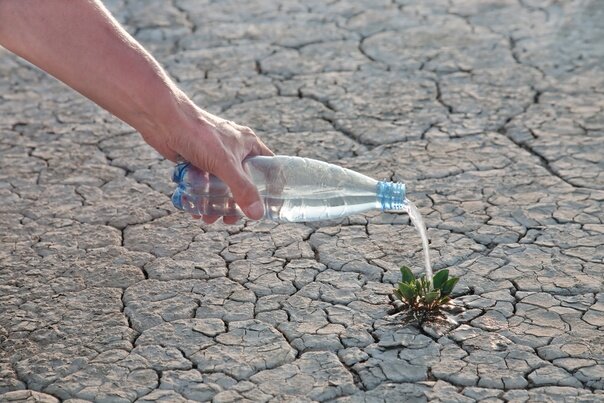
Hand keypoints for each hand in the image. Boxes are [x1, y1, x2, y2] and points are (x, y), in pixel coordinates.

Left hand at [140, 98, 272, 223]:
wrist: (164, 121)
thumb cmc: (200, 135)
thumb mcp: (226, 165)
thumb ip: (242, 189)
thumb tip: (257, 214)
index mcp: (248, 143)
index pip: (269, 165)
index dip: (271, 185)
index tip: (268, 205)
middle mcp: (234, 149)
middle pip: (243, 180)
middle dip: (237, 202)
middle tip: (231, 218)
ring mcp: (214, 155)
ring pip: (222, 184)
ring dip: (217, 203)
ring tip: (210, 218)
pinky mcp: (197, 160)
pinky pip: (204, 183)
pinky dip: (202, 196)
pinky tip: (196, 210)